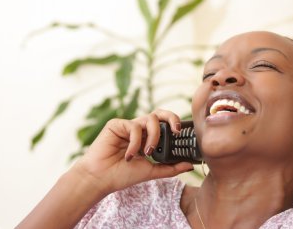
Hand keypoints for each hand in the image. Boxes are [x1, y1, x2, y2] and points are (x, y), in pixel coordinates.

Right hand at [73, 109, 193, 194]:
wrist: (101, 179)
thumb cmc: (123, 175)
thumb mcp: (151, 171)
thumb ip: (170, 167)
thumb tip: (190, 165)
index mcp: (147, 138)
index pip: (165, 125)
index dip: (175, 125)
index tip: (181, 134)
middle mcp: (139, 129)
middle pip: (159, 113)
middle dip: (171, 117)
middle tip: (176, 130)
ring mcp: (128, 126)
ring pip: (150, 119)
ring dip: (154, 136)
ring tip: (147, 152)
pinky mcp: (117, 124)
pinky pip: (134, 127)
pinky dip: (136, 143)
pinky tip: (130, 155)